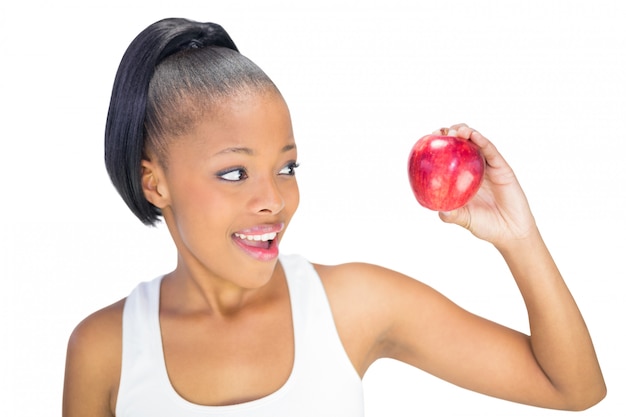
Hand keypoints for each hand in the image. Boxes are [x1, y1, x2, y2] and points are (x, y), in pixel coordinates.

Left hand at [437, 124, 536, 247]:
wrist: (511, 231)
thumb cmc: (486, 225)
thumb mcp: (463, 219)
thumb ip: (450, 214)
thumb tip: (434, 207)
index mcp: (461, 178)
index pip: (447, 155)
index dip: (438, 145)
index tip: (428, 140)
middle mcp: (473, 168)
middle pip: (460, 143)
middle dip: (449, 132)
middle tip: (441, 133)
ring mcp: (488, 166)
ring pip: (476, 142)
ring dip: (465, 131)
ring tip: (457, 131)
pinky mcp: (502, 167)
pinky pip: (491, 151)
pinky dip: (482, 141)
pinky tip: (474, 136)